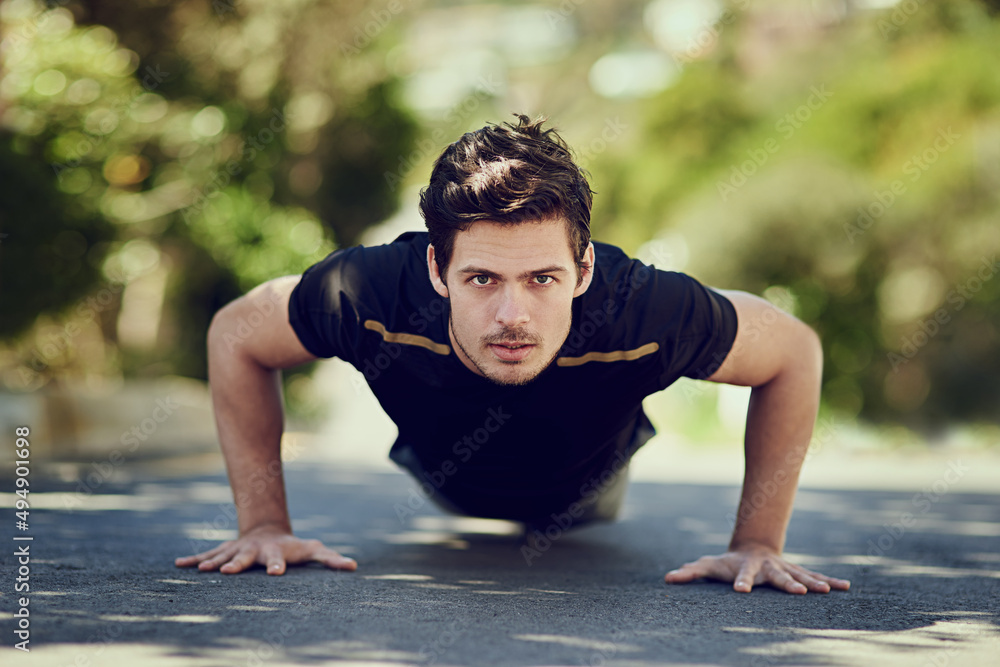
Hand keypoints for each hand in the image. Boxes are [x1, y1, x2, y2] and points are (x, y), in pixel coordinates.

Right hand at [175, 524, 356, 574]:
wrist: (268, 530)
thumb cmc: (294, 547)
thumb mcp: (313, 550)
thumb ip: (331, 559)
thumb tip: (354, 566)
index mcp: (275, 552)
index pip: (277, 560)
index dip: (276, 566)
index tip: (275, 574)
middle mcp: (253, 551)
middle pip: (245, 558)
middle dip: (237, 564)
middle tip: (228, 571)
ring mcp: (237, 550)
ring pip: (222, 556)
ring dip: (211, 563)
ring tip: (202, 570)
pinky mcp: (224, 552)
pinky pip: (207, 556)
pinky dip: (193, 561)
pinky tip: (178, 566)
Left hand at [663, 543, 849, 593]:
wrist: (752, 547)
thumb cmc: (726, 562)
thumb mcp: (707, 566)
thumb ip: (690, 572)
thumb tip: (668, 578)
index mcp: (746, 568)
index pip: (742, 575)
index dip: (740, 582)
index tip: (740, 591)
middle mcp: (768, 567)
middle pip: (777, 576)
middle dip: (788, 583)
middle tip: (798, 592)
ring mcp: (785, 568)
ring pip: (801, 574)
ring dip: (814, 582)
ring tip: (827, 591)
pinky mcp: (797, 571)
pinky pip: (815, 576)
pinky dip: (830, 581)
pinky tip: (847, 587)